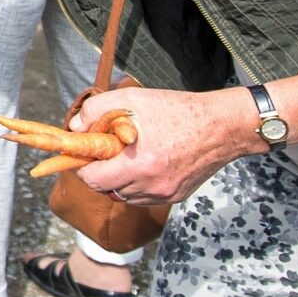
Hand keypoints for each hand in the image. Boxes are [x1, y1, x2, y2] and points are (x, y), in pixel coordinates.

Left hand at [66, 85, 249, 208]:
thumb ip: (96, 110)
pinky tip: (143, 164)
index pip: (93, 179)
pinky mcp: (176, 197)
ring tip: (125, 156)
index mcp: (139, 164)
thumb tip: (75, 128)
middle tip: (102, 153)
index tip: (83, 153)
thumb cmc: (177, 109)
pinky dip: (137, 184)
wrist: (222, 126)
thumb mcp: (132, 99)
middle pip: (106, 190)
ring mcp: (165, 194)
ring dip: (118, 180)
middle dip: (99, 172)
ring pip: (125, 195)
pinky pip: (144, 197)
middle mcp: (151, 185)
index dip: (82, 166)